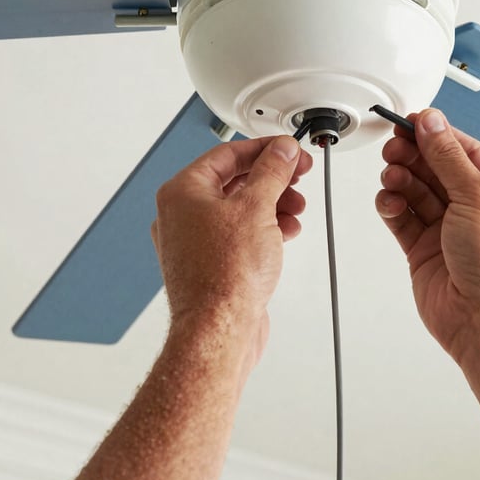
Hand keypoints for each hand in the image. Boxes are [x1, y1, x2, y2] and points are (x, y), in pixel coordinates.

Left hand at [151, 136, 311, 361]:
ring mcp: (194, 241)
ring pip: (239, 208)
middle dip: (272, 178)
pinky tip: (286, 230)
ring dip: (272, 203)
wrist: (219, 331)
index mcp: (182, 192)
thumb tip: (280, 151)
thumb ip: (271, 172)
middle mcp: (182, 214)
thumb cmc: (224, 276)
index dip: (264, 149)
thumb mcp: (257, 207)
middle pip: (234, 180)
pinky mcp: (209, 263)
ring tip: (296, 207)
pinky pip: (239, 234)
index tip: (288, 150)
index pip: (227, 154)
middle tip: (297, 175)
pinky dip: (264, 227)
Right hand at [375, 108, 479, 363]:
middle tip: (394, 147)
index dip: (436, 134)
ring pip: (415, 191)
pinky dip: (392, 206)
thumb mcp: (477, 197)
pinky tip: (389, 202)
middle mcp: (474, 208)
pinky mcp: (424, 250)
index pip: (463, 151)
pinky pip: (402, 218)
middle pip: (435, 168)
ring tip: (392, 176)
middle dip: (413, 155)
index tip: (411, 121)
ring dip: (400, 179)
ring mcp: (447, 229)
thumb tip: (433, 123)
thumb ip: (449, 158)